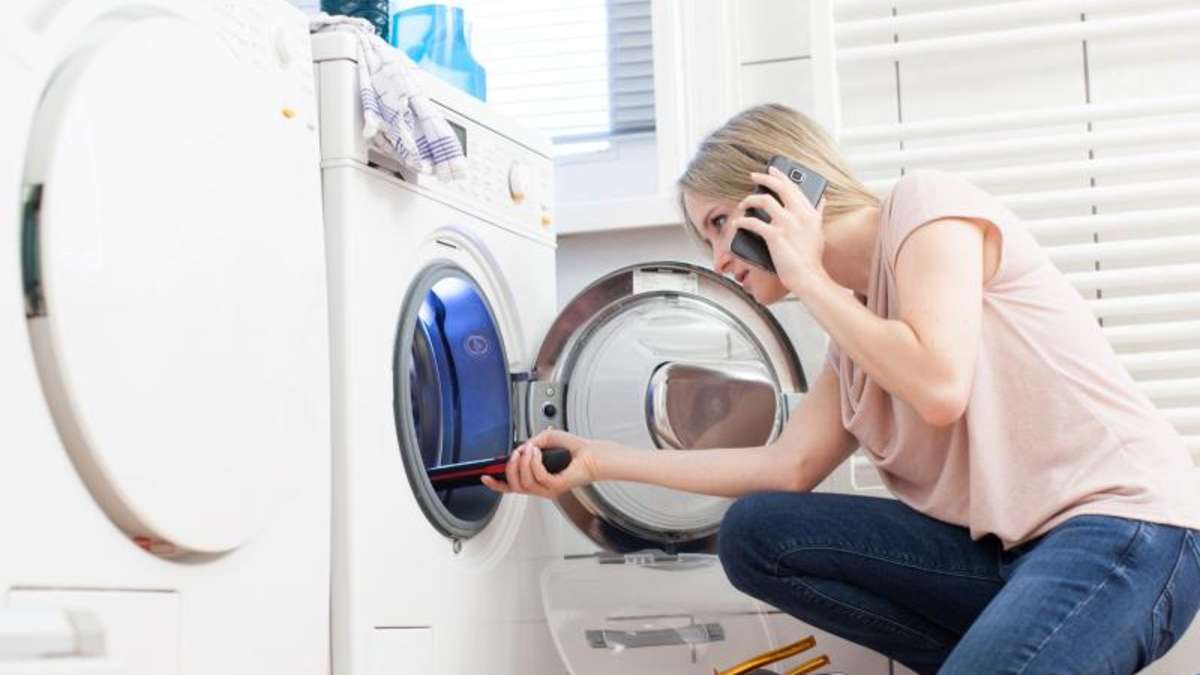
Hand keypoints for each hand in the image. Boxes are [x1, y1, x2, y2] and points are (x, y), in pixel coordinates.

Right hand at [480, 428, 609, 498]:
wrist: (593, 455)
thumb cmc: (575, 449)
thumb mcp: (546, 439)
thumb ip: (531, 442)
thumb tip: (521, 448)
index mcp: (536, 478)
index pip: (512, 486)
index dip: (496, 483)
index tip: (485, 476)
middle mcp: (540, 486)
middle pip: (514, 485)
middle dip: (510, 467)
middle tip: (516, 454)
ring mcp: (548, 489)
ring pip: (524, 482)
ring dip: (524, 463)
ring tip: (531, 450)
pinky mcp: (556, 486)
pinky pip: (538, 477)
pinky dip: (535, 463)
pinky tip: (538, 453)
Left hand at [732, 166, 828, 293]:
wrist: (808, 276)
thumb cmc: (811, 258)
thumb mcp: (819, 231)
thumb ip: (818, 213)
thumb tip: (822, 200)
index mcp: (809, 212)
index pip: (794, 187)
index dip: (781, 176)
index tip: (772, 169)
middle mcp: (799, 214)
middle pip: (779, 187)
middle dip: (764, 177)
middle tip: (754, 175)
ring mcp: (786, 224)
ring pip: (763, 200)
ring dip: (749, 200)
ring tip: (743, 204)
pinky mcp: (775, 236)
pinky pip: (753, 222)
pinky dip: (742, 222)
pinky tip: (737, 223)